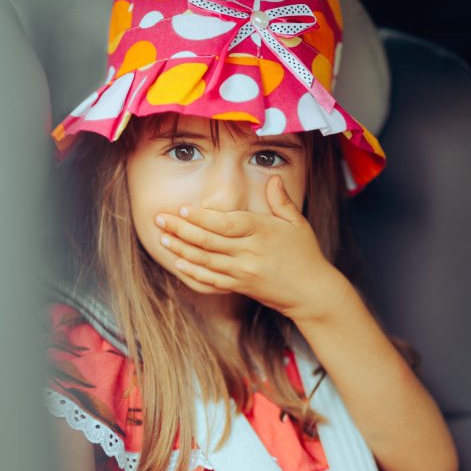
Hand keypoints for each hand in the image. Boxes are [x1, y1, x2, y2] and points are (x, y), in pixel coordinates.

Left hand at [155, 176, 347, 320]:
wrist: (311, 292)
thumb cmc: (305, 254)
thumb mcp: (297, 223)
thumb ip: (281, 201)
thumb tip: (273, 178)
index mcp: (262, 232)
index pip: (226, 223)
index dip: (201, 217)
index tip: (182, 209)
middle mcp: (249, 253)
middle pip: (208, 241)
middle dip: (181, 229)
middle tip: (159, 218)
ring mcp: (242, 273)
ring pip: (205, 260)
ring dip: (181, 249)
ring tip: (162, 237)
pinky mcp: (239, 287)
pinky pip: (211, 280)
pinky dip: (193, 272)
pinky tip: (178, 263)